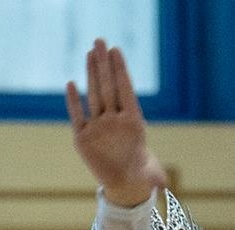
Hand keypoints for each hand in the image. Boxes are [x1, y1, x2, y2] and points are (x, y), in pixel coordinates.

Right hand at [67, 40, 168, 208]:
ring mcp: (98, 127)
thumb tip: (163, 185)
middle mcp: (114, 120)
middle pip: (108, 87)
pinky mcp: (83, 138)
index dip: (120, 71)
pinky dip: (74, 102)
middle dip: (104, 64)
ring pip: (94, 96)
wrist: (125, 183)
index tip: (116, 51)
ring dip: (91, 74)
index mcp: (132, 122)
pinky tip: (70, 84)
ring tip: (89, 52)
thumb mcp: (150, 175)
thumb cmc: (140, 174)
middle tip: (99, 40)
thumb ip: (154, 176)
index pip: (125, 90)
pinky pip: (77, 116)